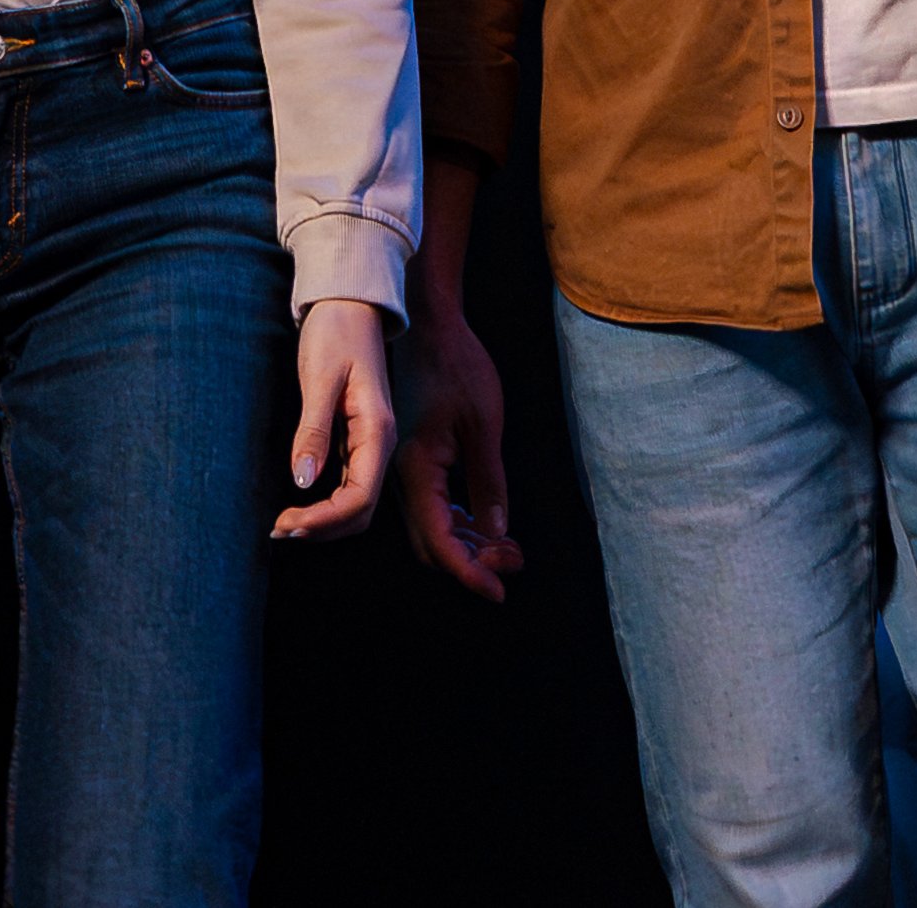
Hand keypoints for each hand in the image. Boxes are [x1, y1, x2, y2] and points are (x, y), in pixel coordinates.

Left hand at [275, 299, 399, 541]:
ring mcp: (369, 443)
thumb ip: (313, 431)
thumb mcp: (320, 378)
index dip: (324, 521)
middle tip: (278, 529)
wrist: (349, 302)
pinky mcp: (355, 439)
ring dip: (323, 521)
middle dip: (322, 528)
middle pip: (359, 511)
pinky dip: (325, 504)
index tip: (286, 524)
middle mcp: (379, 444)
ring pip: (354, 503)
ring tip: (283, 524)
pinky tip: (299, 504)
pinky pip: (347, 486)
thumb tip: (303, 482)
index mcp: (378, 431)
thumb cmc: (336, 332)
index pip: (359, 498)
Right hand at [392, 307, 525, 598]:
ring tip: (510, 549)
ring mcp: (406, 469)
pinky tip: (487, 524)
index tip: (499, 592)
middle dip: (473, 563)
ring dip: (469, 545)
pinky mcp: (414, 460)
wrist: (429, 325)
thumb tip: (498, 535)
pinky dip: (461, 523)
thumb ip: (488, 482)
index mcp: (416, 470)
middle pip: (432, 543)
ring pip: (432, 528)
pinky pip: (434, 507)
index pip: (439, 541)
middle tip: (514, 564)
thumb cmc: (456, 366)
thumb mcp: (482, 425)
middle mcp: (402, 477)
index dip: (469, 573)